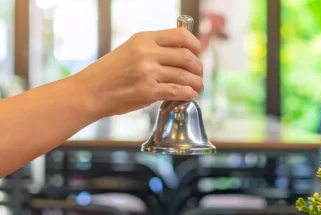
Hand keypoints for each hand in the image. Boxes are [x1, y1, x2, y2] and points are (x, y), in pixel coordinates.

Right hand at [75, 28, 202, 116]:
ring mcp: (147, 72)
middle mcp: (147, 53)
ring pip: (184, 75)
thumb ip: (154, 49)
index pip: (180, 35)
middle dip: (198, 67)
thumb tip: (181, 53)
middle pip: (187, 57)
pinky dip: (187, 93)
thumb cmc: (110, 72)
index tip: (198, 53)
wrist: (90, 91)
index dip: (195, 45)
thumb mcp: (130, 49)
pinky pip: (176, 91)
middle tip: (199, 74)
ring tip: (198, 87)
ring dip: (196, 82)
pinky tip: (190, 95)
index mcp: (143, 38)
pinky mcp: (147, 91)